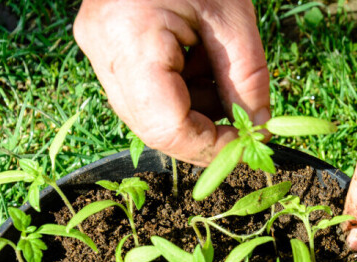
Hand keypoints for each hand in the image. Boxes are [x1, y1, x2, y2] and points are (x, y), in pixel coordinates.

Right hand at [73, 0, 269, 166]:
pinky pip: (144, 93)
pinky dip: (182, 94)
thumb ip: (247, 79)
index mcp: (129, 36)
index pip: (165, 125)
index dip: (209, 147)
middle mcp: (101, 48)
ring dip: (195, 113)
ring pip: (148, 114)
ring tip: (224, 80)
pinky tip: (203, 68)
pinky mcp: (106, 46)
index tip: (248, 148)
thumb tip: (259, 130)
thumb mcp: (233, 18)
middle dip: (204, 134)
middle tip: (246, 128)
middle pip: (152, 126)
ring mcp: (98, 48)